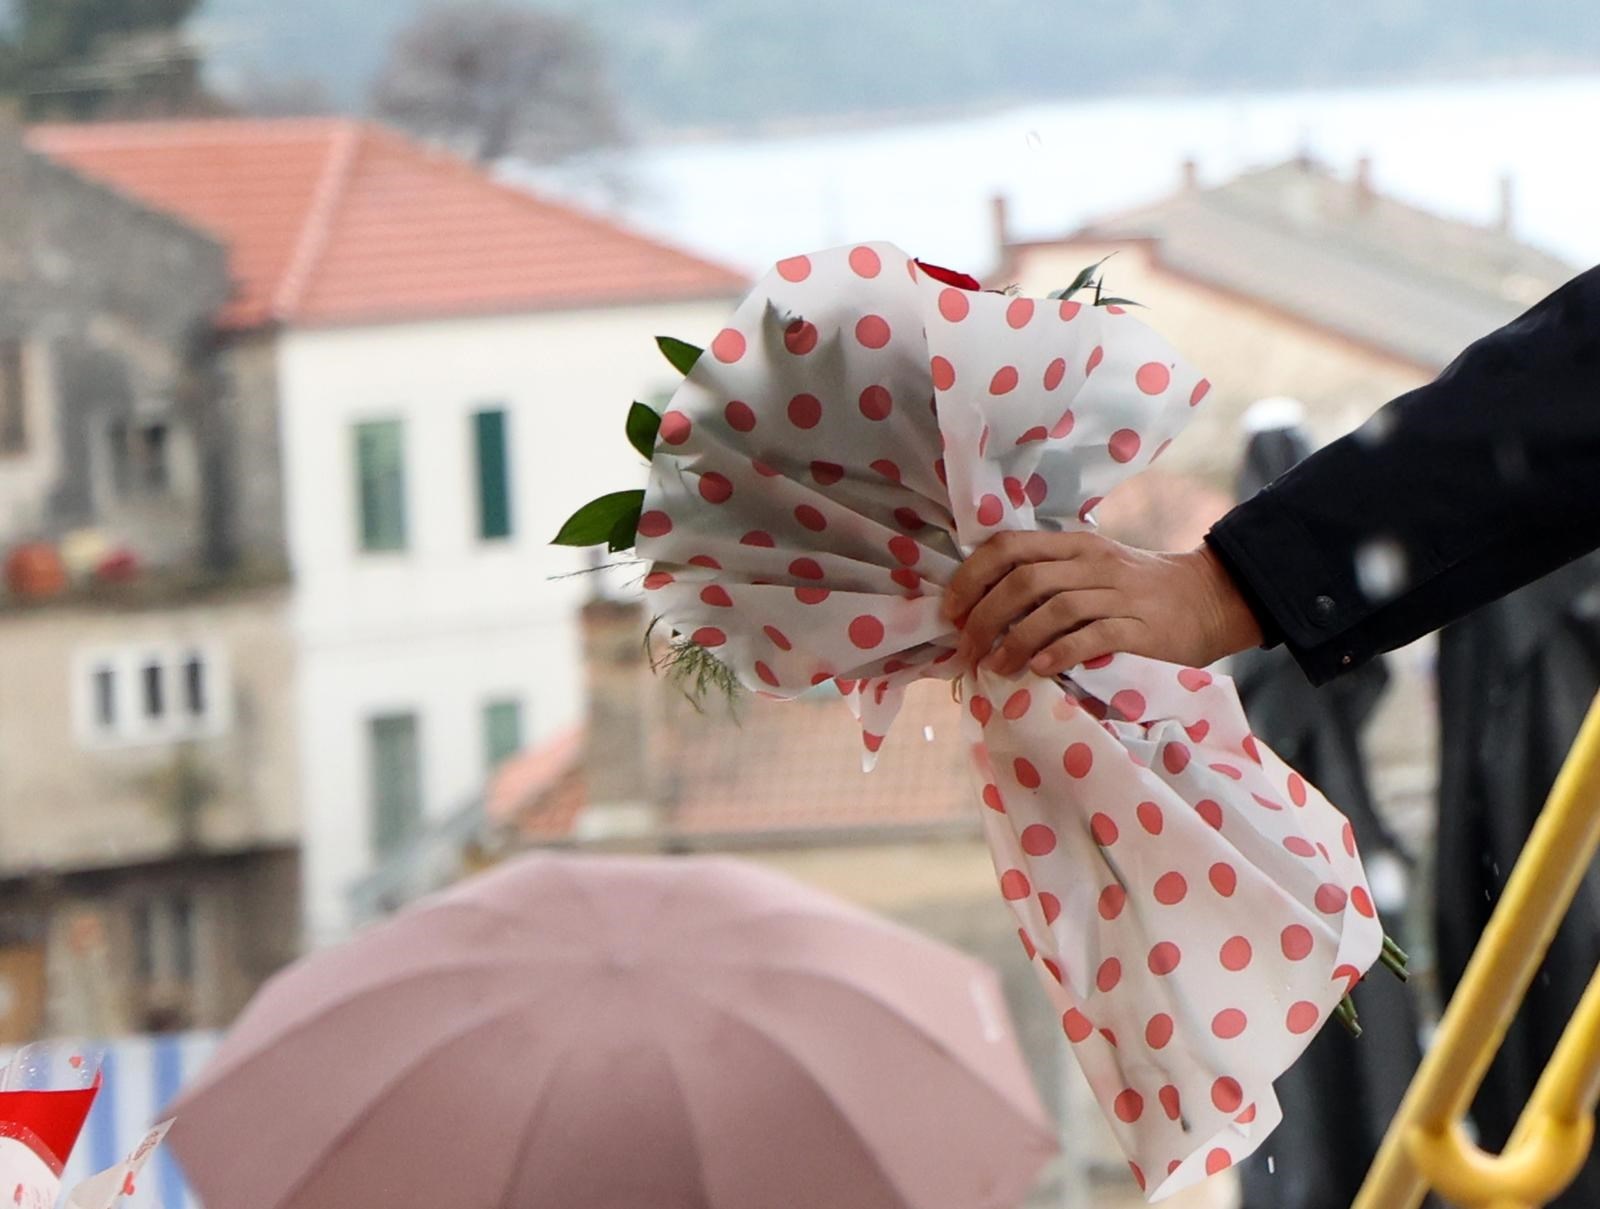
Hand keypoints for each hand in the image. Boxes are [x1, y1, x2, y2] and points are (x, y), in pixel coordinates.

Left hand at [941, 531, 1263, 674]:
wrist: (1211, 598)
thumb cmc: (1139, 591)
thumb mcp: (1091, 570)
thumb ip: (1048, 578)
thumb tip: (984, 608)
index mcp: (1073, 545)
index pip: (1008, 547)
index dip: (971, 577)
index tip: (951, 611)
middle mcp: (1092, 563)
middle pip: (1024, 580)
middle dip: (985, 616)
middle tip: (966, 649)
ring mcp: (1118, 594)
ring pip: (1053, 608)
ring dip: (1015, 641)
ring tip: (994, 667)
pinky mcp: (1140, 628)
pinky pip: (1091, 636)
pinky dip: (1059, 653)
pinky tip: (1038, 670)